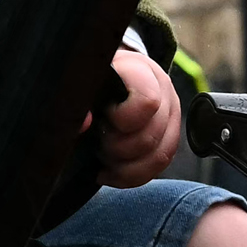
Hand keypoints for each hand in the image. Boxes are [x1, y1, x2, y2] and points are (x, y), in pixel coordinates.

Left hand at [94, 46, 180, 188]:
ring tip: (103, 157)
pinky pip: (160, 165)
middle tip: (98, 142)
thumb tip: (83, 123)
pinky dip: (133, 175)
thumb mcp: (80, 82)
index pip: (147, 102)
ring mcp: (170, 114)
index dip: (122, 118)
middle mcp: (162, 90)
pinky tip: (111, 171)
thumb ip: (76, 98)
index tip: (102, 120)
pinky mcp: (170, 136)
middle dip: (118, 147)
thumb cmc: (91, 80)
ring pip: (159, 154)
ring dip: (125, 165)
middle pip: (151, 134)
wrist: (104, 78)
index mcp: (140, 70)